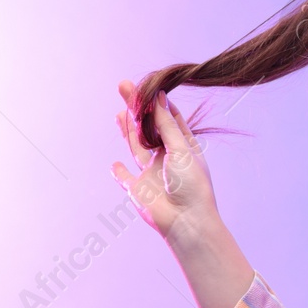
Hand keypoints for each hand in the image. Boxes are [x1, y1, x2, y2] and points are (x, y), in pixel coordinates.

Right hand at [111, 79, 217, 243]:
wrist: (185, 221)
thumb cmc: (191, 184)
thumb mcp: (181, 148)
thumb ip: (166, 124)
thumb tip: (158, 98)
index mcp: (183, 147)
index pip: (171, 119)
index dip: (159, 103)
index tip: (149, 86)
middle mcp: (167, 158)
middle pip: (149, 128)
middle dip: (137, 109)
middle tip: (124, 87)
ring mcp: (151, 174)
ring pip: (136, 147)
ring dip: (128, 130)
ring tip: (120, 112)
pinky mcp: (137, 189)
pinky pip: (125, 178)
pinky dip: (119, 172)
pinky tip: (115, 164)